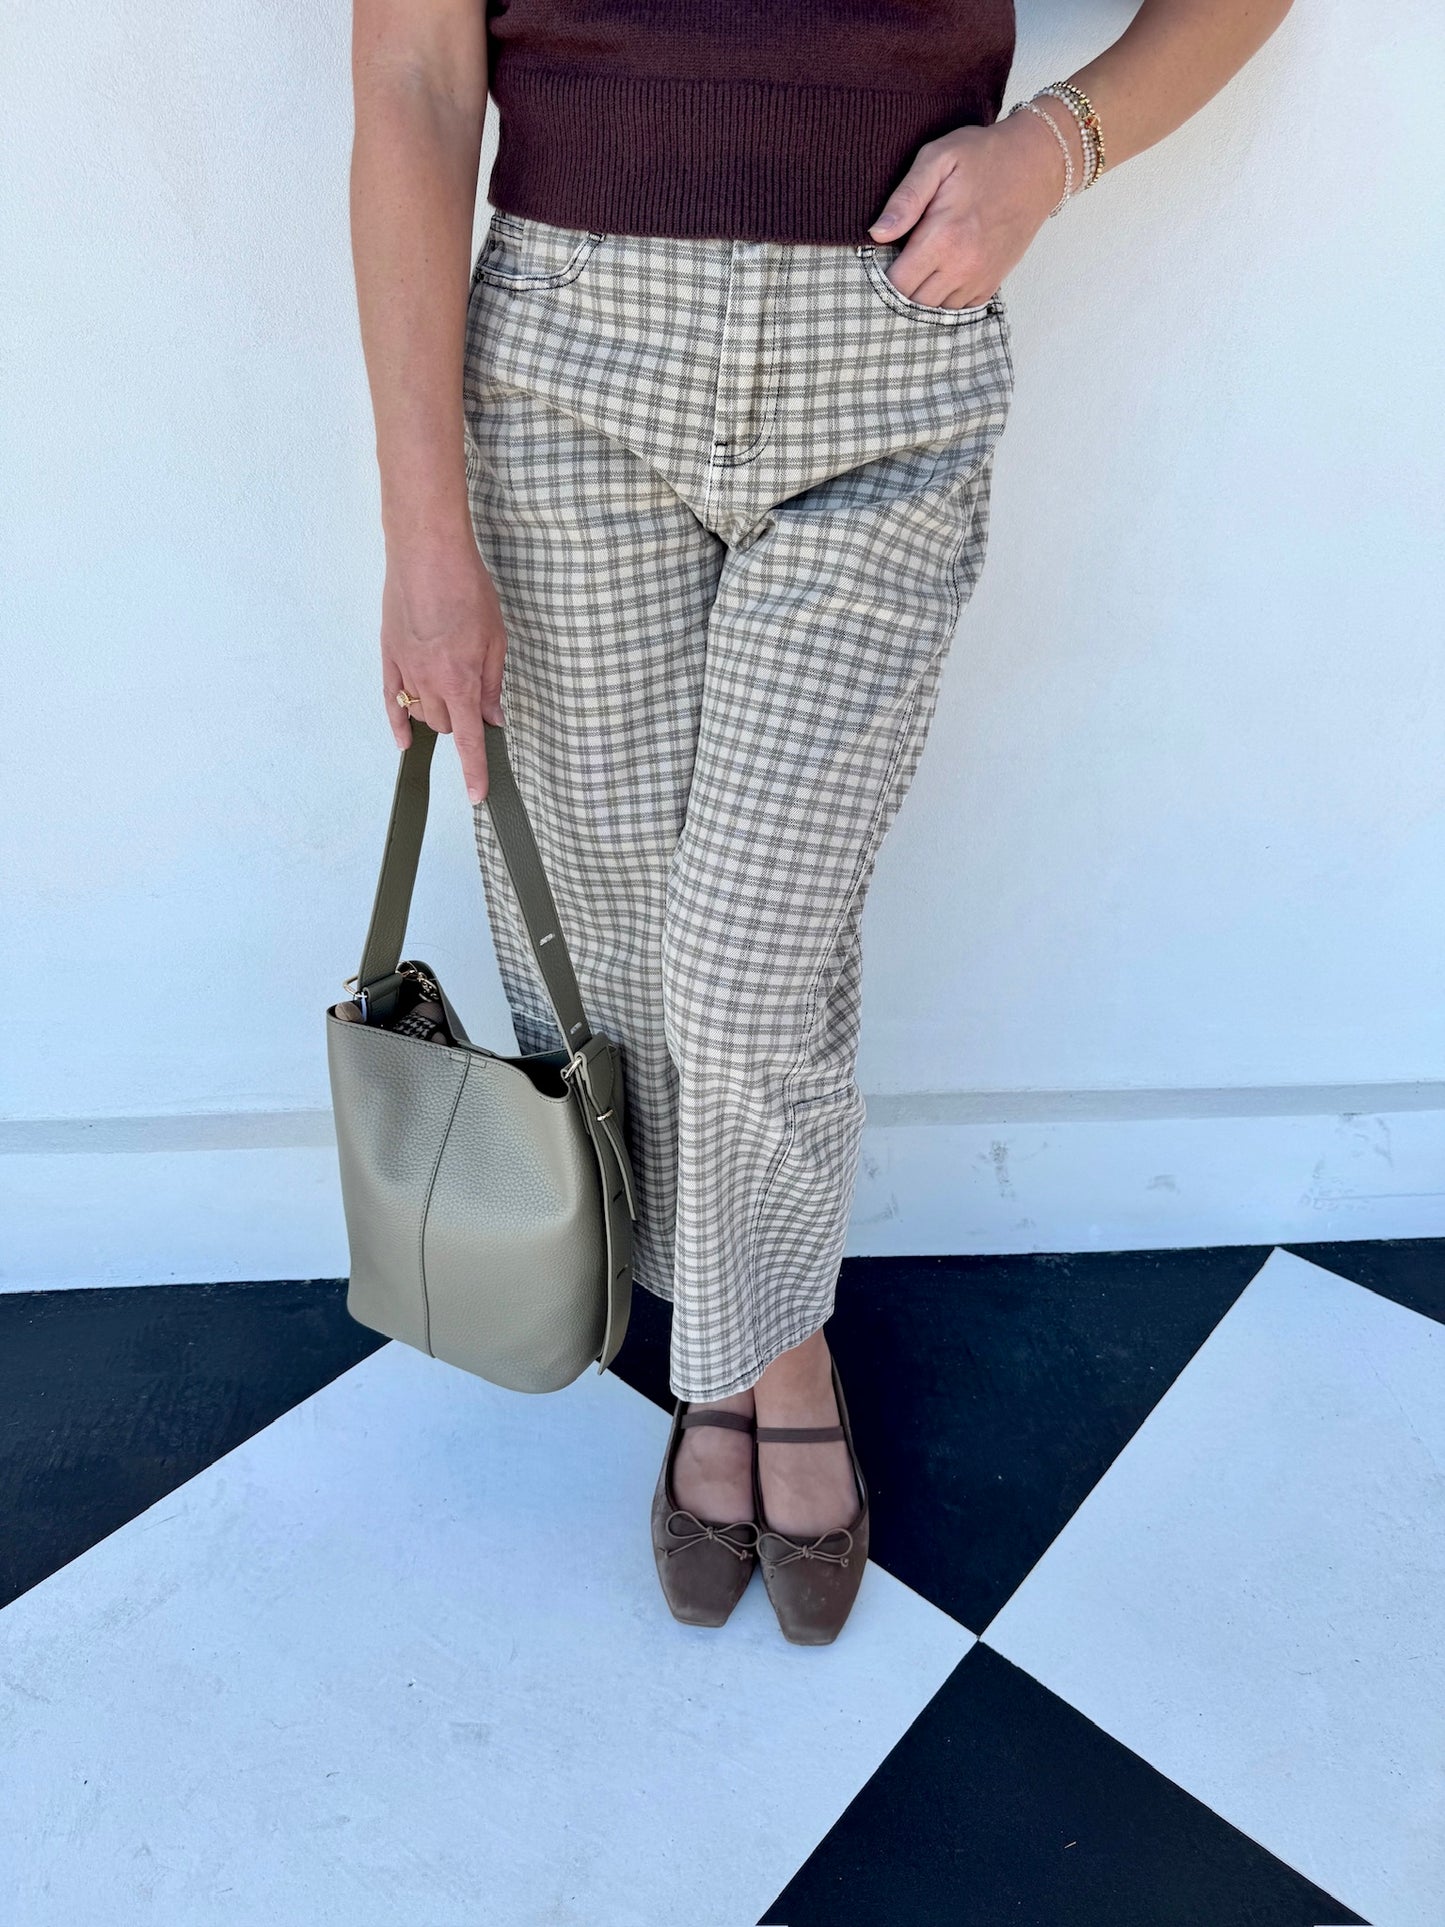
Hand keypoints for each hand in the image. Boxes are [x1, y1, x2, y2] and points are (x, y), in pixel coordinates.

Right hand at [381, 537, 506, 802]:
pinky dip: (398, 722)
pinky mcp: (388, 656)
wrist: (426, 552)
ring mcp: (404, 671)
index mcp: (460, 682)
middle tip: (476, 699)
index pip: (468, 741)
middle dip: (462, 723)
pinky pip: (391, 700)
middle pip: (445, 726)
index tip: (478, 796)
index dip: (475, 772)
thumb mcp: (495, 637)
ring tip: (450, 692)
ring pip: (421, 714)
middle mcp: (429, 684)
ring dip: (438, 714)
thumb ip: (492, 683)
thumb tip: (493, 718)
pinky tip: (404, 739)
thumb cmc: (467, 588)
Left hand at [866, 107, 1079, 308]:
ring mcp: (979, 278)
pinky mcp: (992, 282)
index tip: (883, 256)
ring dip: (923, 294)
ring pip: (935, 309)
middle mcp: (961, 266)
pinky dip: (946, 297)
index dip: (883, 274)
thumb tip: (878, 233)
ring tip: (921, 266)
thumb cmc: (984, 156)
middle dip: (901, 286)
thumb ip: (905, 198)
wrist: (1037, 165)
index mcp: (942, 237)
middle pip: (913, 302)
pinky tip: (942, 273)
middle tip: (900, 260)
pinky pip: (959, 308)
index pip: (896, 283)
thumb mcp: (938, 159)